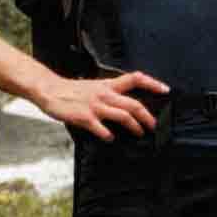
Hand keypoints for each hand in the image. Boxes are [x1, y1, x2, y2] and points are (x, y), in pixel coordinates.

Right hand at [40, 67, 167, 140]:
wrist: (50, 89)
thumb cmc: (72, 90)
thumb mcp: (94, 86)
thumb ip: (109, 93)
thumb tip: (124, 103)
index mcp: (108, 85)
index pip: (136, 78)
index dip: (152, 83)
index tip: (165, 90)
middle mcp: (105, 94)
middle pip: (134, 103)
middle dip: (147, 116)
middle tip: (153, 125)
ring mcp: (95, 106)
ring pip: (123, 115)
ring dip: (135, 126)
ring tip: (140, 133)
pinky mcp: (85, 117)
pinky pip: (102, 128)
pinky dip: (109, 135)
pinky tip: (111, 138)